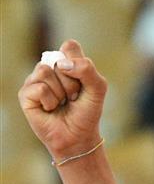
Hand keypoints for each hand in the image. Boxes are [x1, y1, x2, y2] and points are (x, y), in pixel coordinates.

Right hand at [17, 39, 107, 162]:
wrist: (78, 138)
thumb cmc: (86, 113)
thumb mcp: (98, 89)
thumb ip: (87, 69)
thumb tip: (62, 64)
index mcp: (66, 62)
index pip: (70, 46)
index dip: (78, 63)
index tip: (82, 83)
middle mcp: (49, 68)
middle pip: (60, 60)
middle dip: (72, 83)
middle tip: (72, 97)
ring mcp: (35, 79)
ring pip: (47, 71)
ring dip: (61, 92)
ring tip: (61, 103)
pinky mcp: (26, 93)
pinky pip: (40, 88)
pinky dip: (50, 102)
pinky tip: (50, 109)